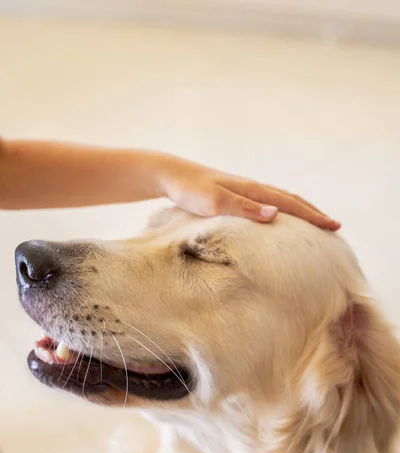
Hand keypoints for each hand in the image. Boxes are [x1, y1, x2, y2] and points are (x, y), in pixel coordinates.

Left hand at [160, 157, 339, 230]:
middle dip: (313, 213)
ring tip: (312, 222)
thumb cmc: (190, 191)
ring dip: (299, 211)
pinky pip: (267, 202)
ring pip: (280, 200)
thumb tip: (276, 214)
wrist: (170, 175)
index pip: (290, 204)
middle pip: (291, 200)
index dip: (313, 216)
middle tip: (333, 226)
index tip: (334, 226)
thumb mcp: (215, 202)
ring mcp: (244, 190)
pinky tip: (277, 218)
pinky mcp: (234, 195)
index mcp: (252, 190)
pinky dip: (281, 210)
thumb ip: (244, 209)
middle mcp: (252, 188)